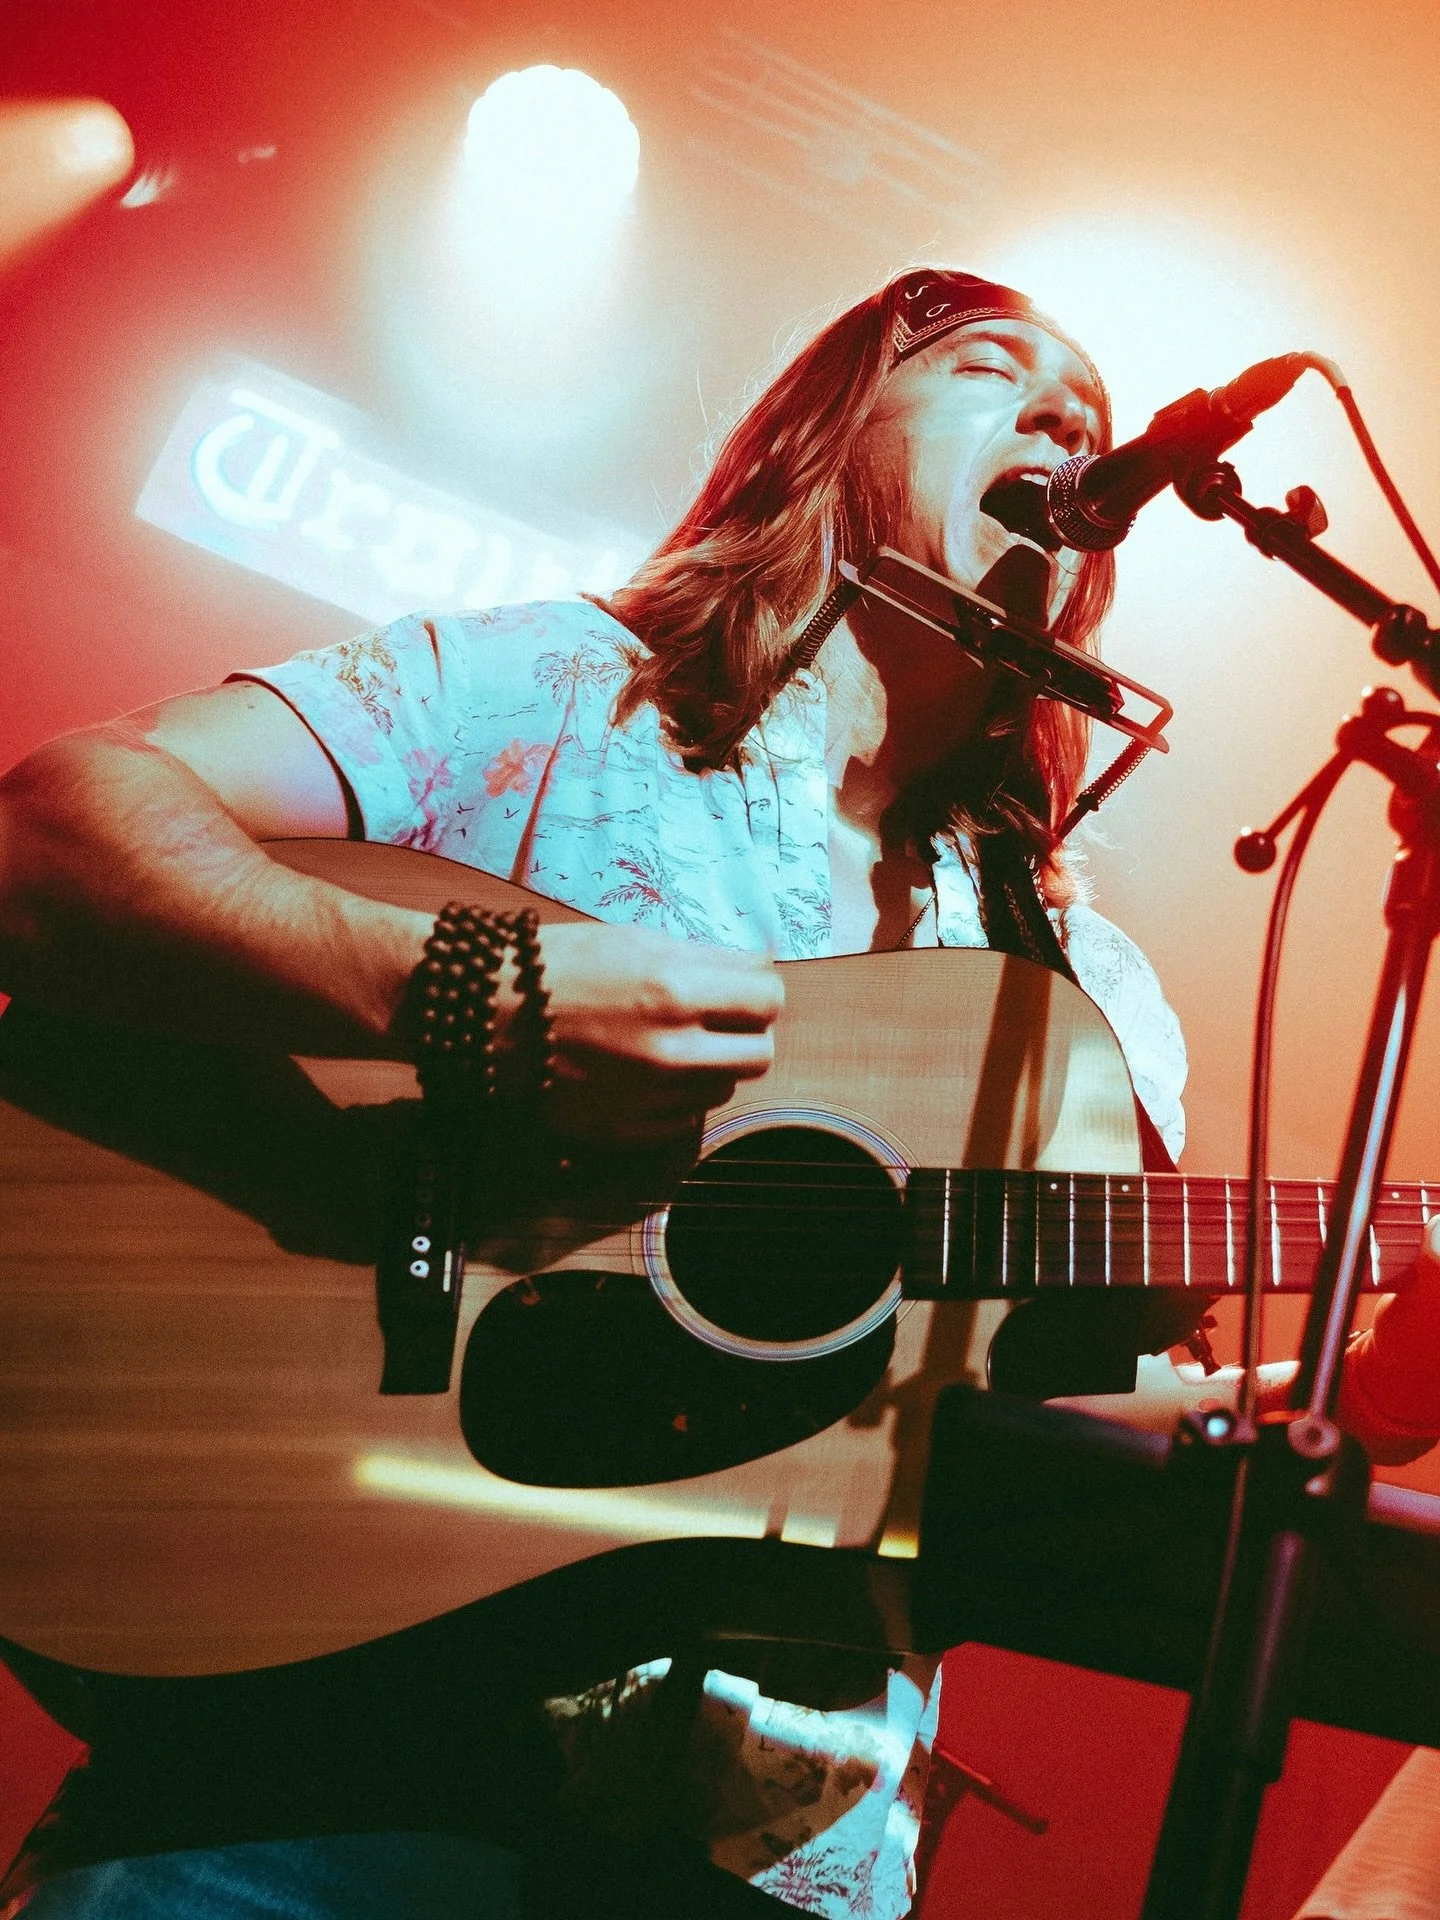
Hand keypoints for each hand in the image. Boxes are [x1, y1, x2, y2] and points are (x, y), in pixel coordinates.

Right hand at [529, 922, 783, 1142]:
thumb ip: (708, 960)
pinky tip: (643, 1072)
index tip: (742, 991)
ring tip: (670, 1043)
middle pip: (759, 1055)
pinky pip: (683, 1119)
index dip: (759, 993)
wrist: (485, 1013)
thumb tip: (763, 968)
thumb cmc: (560, 966)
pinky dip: (675, 1097)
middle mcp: (670, 1050)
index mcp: (676, 991)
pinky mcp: (624, 1130)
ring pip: (724, 1089)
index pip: (768, 1000)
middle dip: (746, 1034)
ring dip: (711, 1067)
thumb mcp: (637, 941)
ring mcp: (648, 1096)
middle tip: (718, 1021)